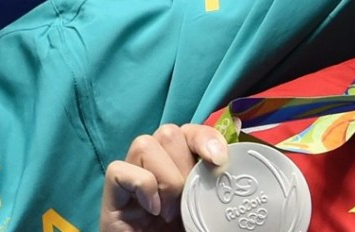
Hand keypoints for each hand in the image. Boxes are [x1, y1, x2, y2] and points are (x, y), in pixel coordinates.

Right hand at [100, 123, 227, 231]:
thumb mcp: (209, 223)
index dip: (204, 137)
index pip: (190, 132)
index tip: (220, 160)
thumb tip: (243, 180)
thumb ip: (220, 203)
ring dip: (165, 176)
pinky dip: (141, 186)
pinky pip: (118, 170)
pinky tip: (151, 212)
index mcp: (183, 171)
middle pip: (167, 132)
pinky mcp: (111, 198)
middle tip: (188, 202)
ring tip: (170, 211)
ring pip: (143, 143)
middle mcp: (156, 169)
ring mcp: (132, 182)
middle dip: (183, 164)